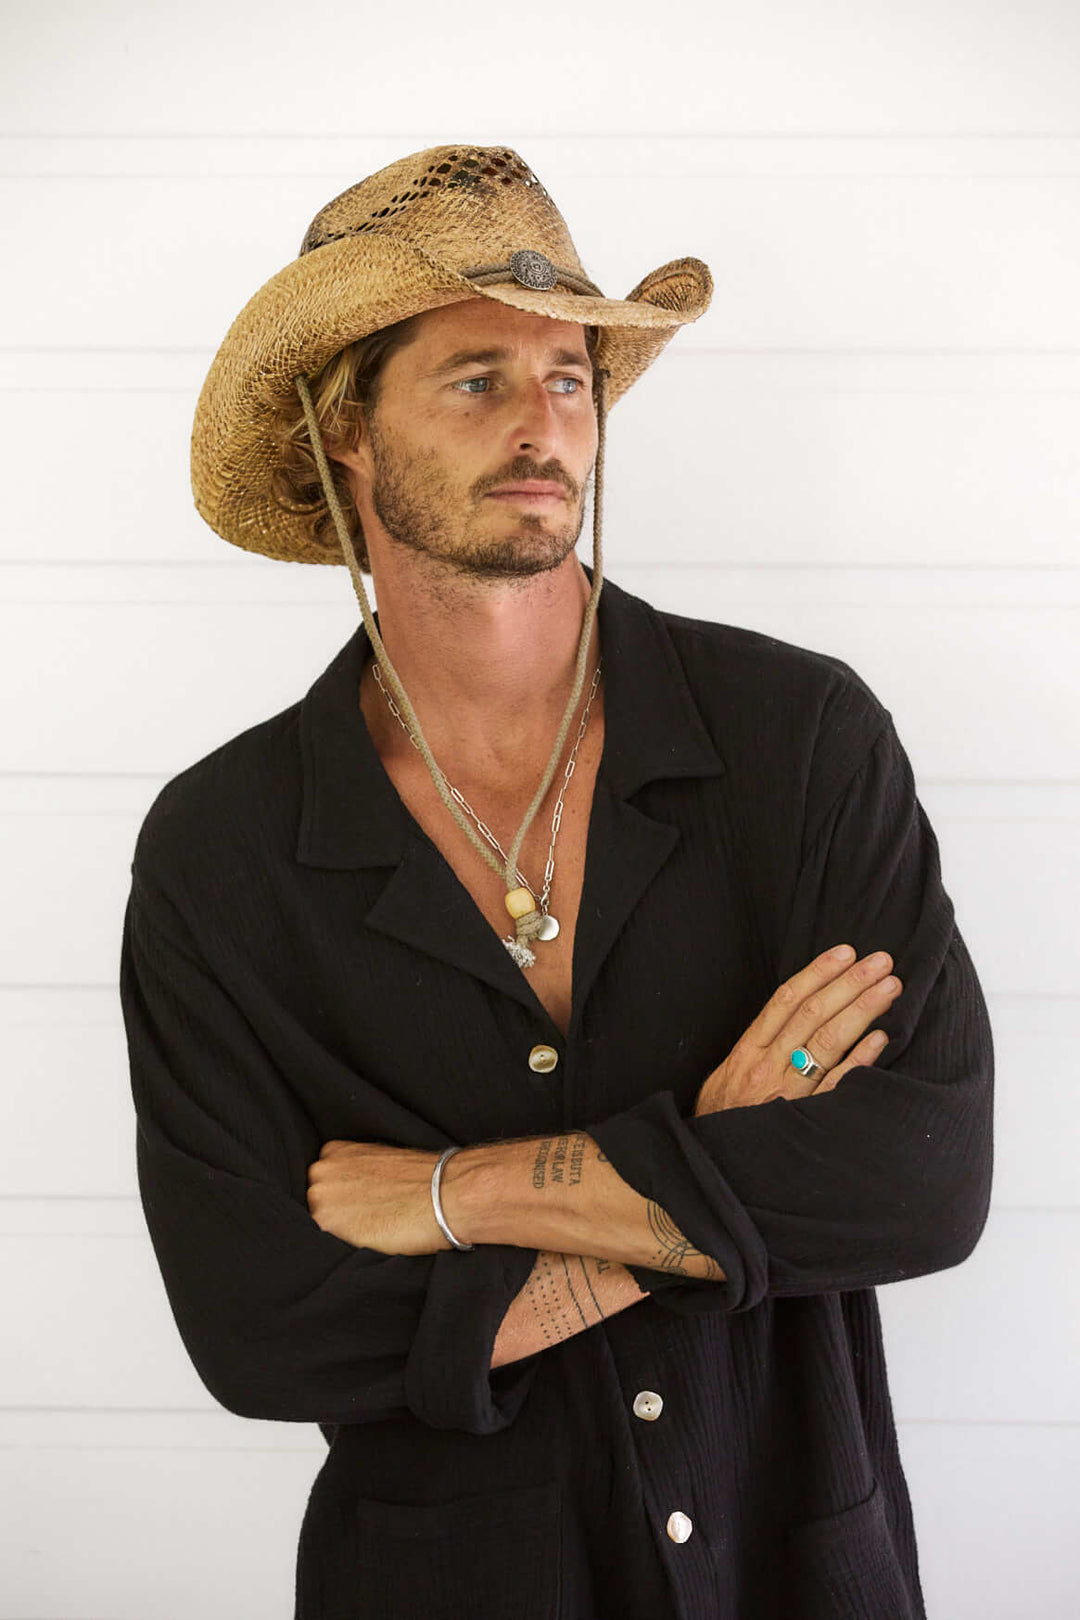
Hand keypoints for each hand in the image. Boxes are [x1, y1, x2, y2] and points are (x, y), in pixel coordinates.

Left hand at [306, 1140, 451, 1253]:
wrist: (444, 1194)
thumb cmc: (423, 1180)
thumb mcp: (381, 1162)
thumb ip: (357, 1173)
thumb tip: (353, 1193)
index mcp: (334, 1152)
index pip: (325, 1183)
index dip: (344, 1198)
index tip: (363, 1204)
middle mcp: (320, 1170)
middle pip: (317, 1203)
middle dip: (338, 1213)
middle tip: (369, 1219)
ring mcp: (319, 1196)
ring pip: (320, 1223)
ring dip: (340, 1231)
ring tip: (372, 1230)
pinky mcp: (325, 1224)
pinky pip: (325, 1243)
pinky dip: (343, 1245)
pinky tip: (369, 1239)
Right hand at [692, 945, 901, 1115]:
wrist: (711, 1170)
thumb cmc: (722, 1123)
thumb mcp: (725, 1079)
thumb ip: (756, 1051)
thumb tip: (788, 1021)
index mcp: (748, 1052)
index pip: (786, 1000)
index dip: (818, 973)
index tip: (846, 953)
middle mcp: (767, 1066)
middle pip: (812, 1014)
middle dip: (850, 983)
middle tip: (881, 962)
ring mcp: (787, 1093)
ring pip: (827, 1042)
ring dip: (862, 1010)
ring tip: (890, 988)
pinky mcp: (804, 1120)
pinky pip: (836, 1085)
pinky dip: (860, 1059)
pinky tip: (881, 1038)